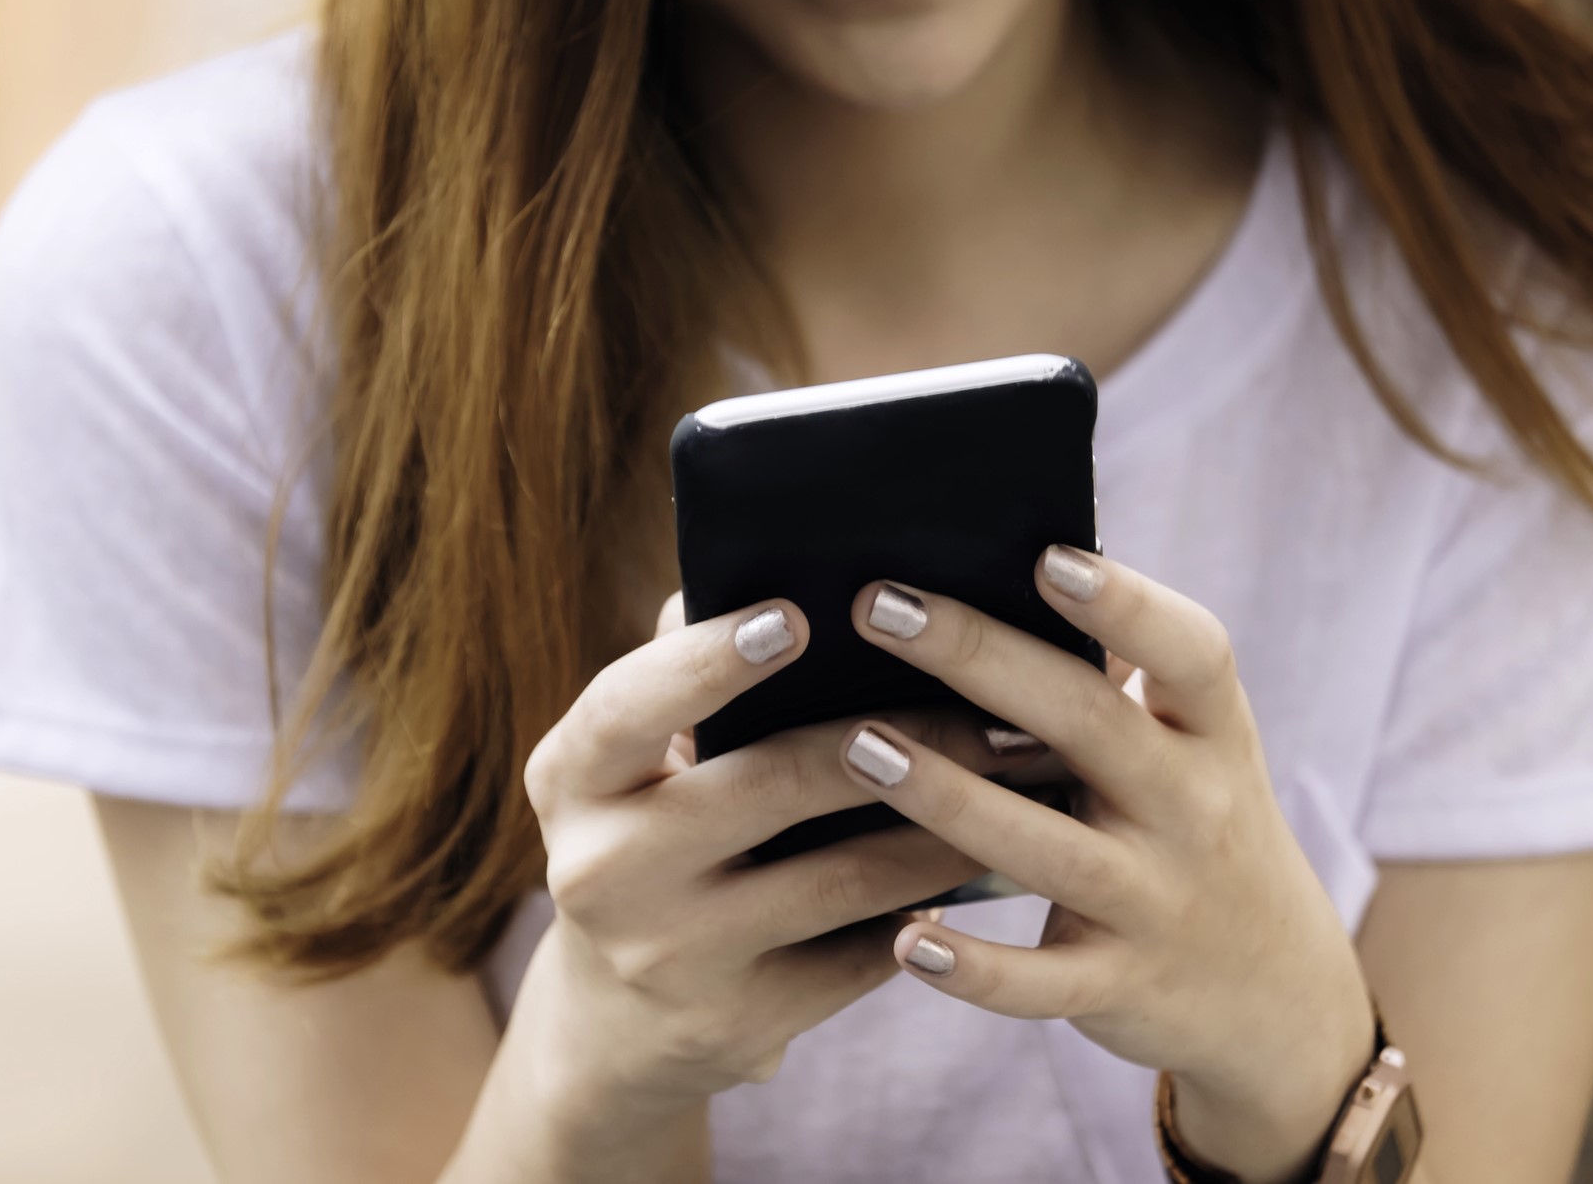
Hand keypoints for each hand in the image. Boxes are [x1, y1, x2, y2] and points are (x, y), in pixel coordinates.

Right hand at [515, 591, 1044, 1121]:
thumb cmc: (652, 828)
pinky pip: (862, 957)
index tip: (798, 616)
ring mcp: (670, 957)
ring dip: (944, 822)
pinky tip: (996, 862)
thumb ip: (684, 662)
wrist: (619, 1018)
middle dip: (891, 736)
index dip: (708, 662)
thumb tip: (768, 566)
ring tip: (1022, 772)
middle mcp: (601, 870)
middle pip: (763, 788)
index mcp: (570, 777)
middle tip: (986, 700)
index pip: (627, 707)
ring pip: (837, 880)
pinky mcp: (738, 1026)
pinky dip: (934, 905)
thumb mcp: (631, 757)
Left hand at [835, 547, 1376, 1183]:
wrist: (1273, 988)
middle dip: (980, 659)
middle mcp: (1193, 810)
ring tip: (859, 747)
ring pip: (1050, 849)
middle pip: (1088, 726)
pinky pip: (1042, 984)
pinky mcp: (1118, 986)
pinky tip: (904, 941)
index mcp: (1210, 732)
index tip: (1048, 555)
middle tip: (881, 606)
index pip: (1190, 653)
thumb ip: (1110, 677)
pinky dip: (975, 968)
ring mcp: (1158, 902)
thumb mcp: (1187, 747)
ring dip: (951, 798)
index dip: (1126, 603)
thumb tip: (988, 572)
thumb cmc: (1188, 819)